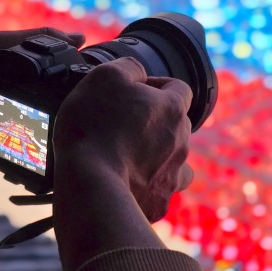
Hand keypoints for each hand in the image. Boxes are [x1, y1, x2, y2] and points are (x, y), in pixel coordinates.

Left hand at [0, 28, 85, 163]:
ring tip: (79, 141)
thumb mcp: (0, 46)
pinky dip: (41, 163)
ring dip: (62, 142)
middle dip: (76, 120)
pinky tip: (57, 159)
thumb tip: (80, 38)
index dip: (83, 93)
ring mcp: (17, 132)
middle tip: (93, 123)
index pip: (64, 88)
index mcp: (28, 82)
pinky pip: (29, 162)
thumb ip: (37, 39)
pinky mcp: (4, 154)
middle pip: (62, 116)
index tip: (104, 95)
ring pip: (50, 140)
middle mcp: (27, 107)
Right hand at [52, 57, 193, 221]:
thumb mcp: (105, 76)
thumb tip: (137, 72)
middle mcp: (180, 142)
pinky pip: (157, 191)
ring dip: (153, 156)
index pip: (179, 88)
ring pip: (171, 161)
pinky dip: (144, 187)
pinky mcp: (158, 203)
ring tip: (123, 157)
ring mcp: (172, 176)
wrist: (91, 184)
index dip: (156, 86)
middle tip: (120, 125)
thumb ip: (128, 67)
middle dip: (153, 123)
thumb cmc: (95, 128)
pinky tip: (123, 184)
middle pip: (175, 125)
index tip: (133, 93)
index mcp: (172, 109)